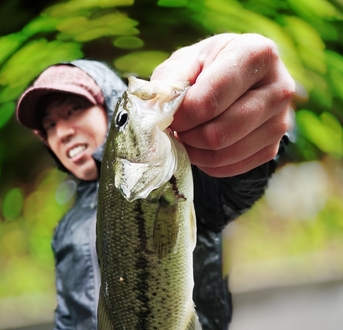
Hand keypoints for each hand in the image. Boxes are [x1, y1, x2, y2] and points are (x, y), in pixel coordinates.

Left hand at [151, 33, 294, 176]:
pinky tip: (202, 147)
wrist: (234, 83)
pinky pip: (231, 168)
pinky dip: (208, 163)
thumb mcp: (185, 63)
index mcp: (257, 53)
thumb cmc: (205, 69)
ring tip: (187, 136)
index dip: (182, 116)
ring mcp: (280, 122)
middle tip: (178, 128)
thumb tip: (157, 114)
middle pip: (219, 133)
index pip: (210, 101)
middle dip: (188, 136)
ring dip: (196, 151)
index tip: (170, 115)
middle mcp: (279, 88)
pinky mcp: (272, 148)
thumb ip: (169, 83)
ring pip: (225, 154)